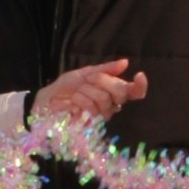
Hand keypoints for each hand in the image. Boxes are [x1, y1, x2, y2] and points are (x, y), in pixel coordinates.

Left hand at [33, 60, 147, 124]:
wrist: (48, 99)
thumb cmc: (67, 87)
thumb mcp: (85, 73)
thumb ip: (105, 69)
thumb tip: (125, 63)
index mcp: (113, 91)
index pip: (135, 92)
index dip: (140, 86)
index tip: (139, 75)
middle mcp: (111, 105)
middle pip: (121, 93)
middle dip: (103, 81)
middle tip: (89, 79)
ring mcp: (102, 116)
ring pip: (104, 100)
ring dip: (87, 91)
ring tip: (76, 92)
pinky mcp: (90, 125)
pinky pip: (92, 109)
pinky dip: (80, 100)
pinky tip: (72, 102)